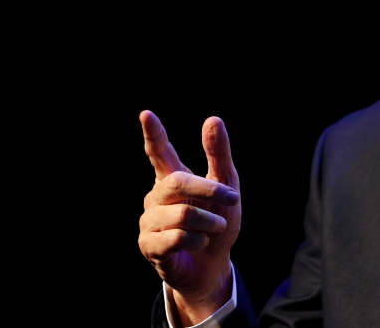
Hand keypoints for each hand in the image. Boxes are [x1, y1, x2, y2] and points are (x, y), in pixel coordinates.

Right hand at [137, 110, 241, 325]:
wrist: (213, 265)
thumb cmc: (217, 223)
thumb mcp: (226, 186)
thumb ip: (218, 155)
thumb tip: (212, 119)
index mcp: (172, 178)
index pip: (159, 152)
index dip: (153, 134)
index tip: (146, 114)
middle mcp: (155, 196)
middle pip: (178, 183)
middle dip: (210, 191)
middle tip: (233, 198)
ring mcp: (149, 221)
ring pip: (182, 214)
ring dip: (209, 222)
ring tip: (215, 228)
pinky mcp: (149, 245)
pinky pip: (177, 238)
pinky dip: (199, 240)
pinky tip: (200, 243)